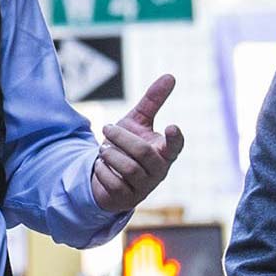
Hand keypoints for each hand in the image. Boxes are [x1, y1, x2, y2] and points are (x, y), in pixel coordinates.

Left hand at [90, 74, 185, 213]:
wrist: (106, 174)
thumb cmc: (126, 145)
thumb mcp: (137, 121)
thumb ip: (153, 101)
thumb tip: (170, 76)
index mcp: (165, 152)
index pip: (175, 146)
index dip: (175, 138)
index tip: (171, 126)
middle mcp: (159, 171)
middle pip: (143, 153)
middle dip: (121, 137)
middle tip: (106, 128)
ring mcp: (144, 188)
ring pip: (129, 169)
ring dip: (110, 154)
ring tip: (103, 149)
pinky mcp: (127, 199)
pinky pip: (114, 183)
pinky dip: (103, 170)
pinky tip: (100, 166)